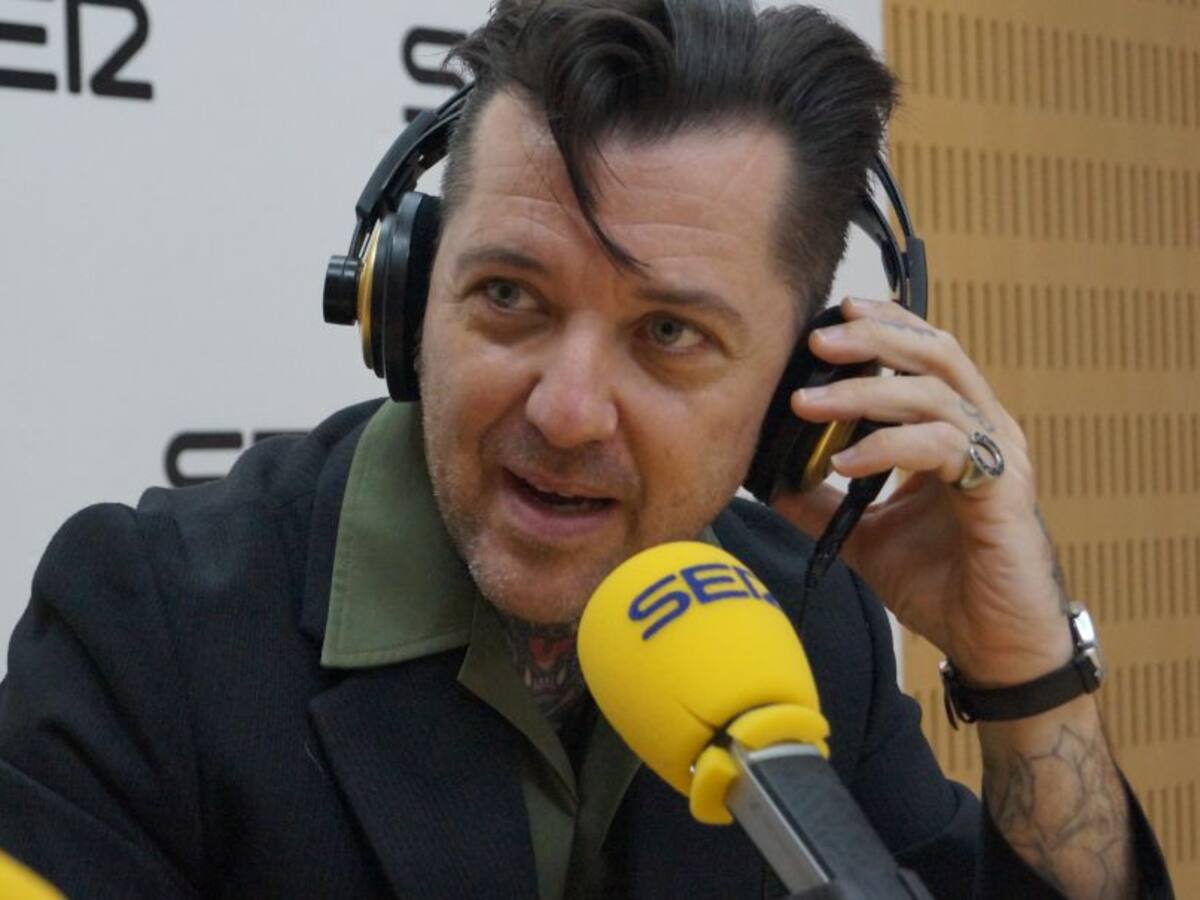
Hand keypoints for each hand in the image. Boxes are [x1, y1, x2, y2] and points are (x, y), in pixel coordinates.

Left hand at [770, 297, 1072, 686]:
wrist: (993, 647)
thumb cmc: (944, 585)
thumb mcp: (865, 535)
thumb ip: (821, 502)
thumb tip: (767, 479)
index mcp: (956, 430)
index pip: (924, 355)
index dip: (884, 327)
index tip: (831, 318)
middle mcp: (983, 431)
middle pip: (934, 354)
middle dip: (873, 339)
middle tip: (816, 340)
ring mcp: (998, 456)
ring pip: (933, 394)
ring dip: (864, 394)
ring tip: (806, 404)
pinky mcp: (1003, 490)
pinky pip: (941, 447)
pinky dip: (887, 448)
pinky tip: (844, 464)